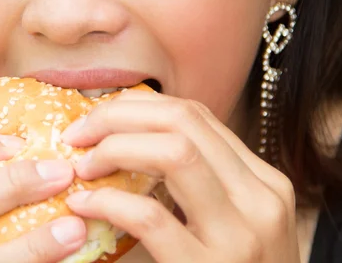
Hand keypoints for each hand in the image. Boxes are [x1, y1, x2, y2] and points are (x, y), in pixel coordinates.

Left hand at [61, 91, 299, 262]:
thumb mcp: (232, 223)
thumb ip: (200, 186)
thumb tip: (132, 142)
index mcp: (263, 181)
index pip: (197, 116)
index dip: (139, 106)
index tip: (100, 119)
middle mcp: (261, 199)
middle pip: (184, 122)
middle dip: (119, 115)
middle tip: (78, 133)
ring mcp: (241, 236)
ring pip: (175, 153)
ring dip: (115, 149)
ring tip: (83, 166)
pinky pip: (151, 217)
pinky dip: (108, 202)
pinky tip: (84, 205)